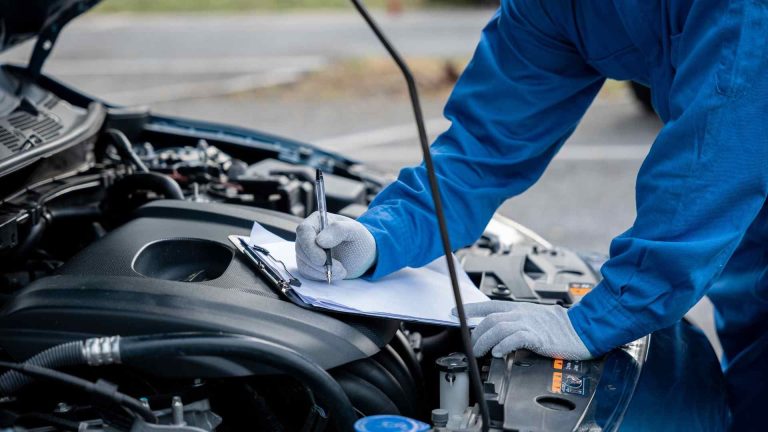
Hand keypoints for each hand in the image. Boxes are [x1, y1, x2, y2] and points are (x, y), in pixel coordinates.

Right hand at [295, 212, 376, 281]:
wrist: (362, 257)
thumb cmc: (359, 240)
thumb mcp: (354, 231)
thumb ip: (338, 230)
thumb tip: (319, 240)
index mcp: (317, 221)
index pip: (303, 231)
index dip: (309, 246)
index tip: (322, 259)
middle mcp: (308, 235)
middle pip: (301, 249)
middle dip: (318, 263)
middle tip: (339, 268)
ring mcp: (306, 251)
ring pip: (303, 263)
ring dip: (322, 271)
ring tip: (342, 270)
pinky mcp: (307, 265)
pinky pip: (307, 273)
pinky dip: (321, 276)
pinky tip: (334, 273)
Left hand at [454, 301, 591, 359]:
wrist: (582, 330)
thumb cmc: (560, 326)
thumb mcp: (534, 319)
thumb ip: (516, 323)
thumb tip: (497, 333)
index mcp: (519, 309)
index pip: (489, 305)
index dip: (470, 309)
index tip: (455, 313)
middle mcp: (521, 314)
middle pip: (490, 320)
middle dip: (476, 334)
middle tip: (470, 347)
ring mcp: (529, 324)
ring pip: (498, 328)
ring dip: (485, 342)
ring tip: (479, 353)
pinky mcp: (538, 336)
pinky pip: (515, 338)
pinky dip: (504, 345)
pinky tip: (499, 352)